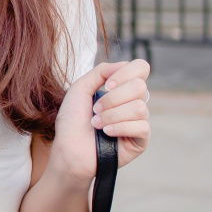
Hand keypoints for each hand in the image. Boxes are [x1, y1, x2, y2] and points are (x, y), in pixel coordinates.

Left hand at [49, 59, 151, 183]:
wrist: (69, 148)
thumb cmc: (72, 120)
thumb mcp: (81, 88)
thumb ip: (101, 71)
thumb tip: (125, 63)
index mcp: (121, 88)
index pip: (141, 68)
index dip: (125, 74)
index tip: (106, 85)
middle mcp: (133, 101)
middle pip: (140, 87)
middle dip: (112, 98)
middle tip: (95, 109)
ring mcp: (139, 120)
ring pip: (139, 107)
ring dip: (111, 115)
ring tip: (97, 124)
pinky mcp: (141, 139)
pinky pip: (141, 126)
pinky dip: (119, 127)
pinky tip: (107, 133)